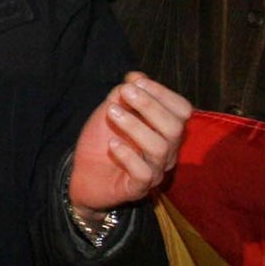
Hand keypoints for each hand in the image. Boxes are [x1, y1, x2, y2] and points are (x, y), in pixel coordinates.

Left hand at [68, 72, 190, 215]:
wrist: (82, 173)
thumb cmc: (102, 140)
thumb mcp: (111, 110)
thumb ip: (124, 94)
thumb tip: (137, 77)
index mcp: (165, 130)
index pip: (182, 110)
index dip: (163, 93)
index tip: (136, 82)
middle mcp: (167, 151)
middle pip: (175, 128)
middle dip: (150, 105)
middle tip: (125, 93)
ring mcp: (154, 171)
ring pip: (160, 148)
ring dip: (135, 126)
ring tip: (112, 113)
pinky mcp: (137, 188)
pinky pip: (143, 173)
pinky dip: (128, 155)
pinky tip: (112, 144)